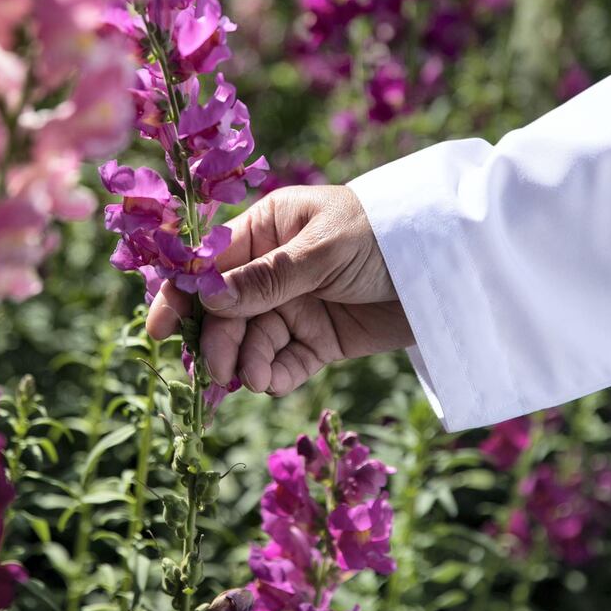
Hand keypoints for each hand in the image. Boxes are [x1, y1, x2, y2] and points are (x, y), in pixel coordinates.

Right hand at [146, 185, 413, 395]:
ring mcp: (294, 305)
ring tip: (253, 378)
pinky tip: (272, 381)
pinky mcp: (318, 339)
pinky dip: (274, 375)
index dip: (182, 294)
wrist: (450, 268)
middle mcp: (272, 268)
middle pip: (224, 310)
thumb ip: (268, 278)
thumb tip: (208, 300)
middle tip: (213, 370)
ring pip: (250, 341)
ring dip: (244, 362)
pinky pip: (284, 362)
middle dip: (215, 339)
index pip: (211, 263)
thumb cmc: (384, 234)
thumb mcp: (324, 250)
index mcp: (267, 229)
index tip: (161, 328)